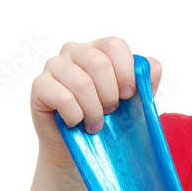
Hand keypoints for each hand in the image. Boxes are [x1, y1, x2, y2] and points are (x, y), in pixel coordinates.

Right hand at [30, 37, 161, 170]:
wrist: (83, 146)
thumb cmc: (110, 118)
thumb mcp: (135, 100)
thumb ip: (146, 80)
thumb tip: (152, 66)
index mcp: (99, 49)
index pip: (115, 45)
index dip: (126, 72)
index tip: (128, 95)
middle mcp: (74, 51)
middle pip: (98, 63)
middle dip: (110, 95)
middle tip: (111, 112)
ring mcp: (54, 67)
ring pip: (81, 83)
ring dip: (94, 110)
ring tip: (95, 123)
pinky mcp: (39, 87)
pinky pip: (63, 97)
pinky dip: (76, 116)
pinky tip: (77, 123)